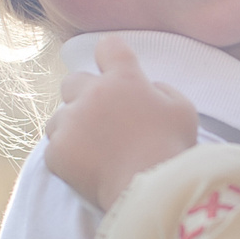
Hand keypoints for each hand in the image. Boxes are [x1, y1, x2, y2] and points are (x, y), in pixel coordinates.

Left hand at [43, 37, 199, 209]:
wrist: (151, 192)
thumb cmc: (172, 149)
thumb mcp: (184, 111)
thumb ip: (163, 91)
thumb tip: (149, 90)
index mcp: (124, 79)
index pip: (108, 47)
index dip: (109, 55)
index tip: (111, 65)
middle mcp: (91, 94)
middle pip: (73, 81)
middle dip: (83, 95)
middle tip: (101, 119)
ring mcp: (70, 123)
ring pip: (59, 118)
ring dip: (72, 129)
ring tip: (94, 151)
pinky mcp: (56, 152)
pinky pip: (55, 149)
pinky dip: (68, 158)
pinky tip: (88, 170)